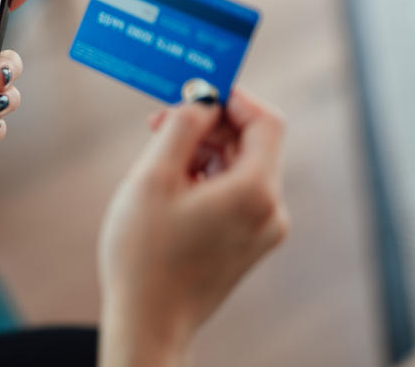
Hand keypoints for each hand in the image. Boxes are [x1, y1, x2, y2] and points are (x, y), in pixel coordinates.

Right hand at [98, 89, 288, 366]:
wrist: (148, 323)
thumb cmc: (144, 254)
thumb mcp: (153, 176)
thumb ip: (181, 127)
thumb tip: (201, 100)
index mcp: (255, 191)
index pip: (266, 121)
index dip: (233, 98)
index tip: (195, 90)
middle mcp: (270, 211)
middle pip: (251, 143)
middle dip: (208, 125)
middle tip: (160, 122)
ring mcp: (262, 231)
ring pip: (240, 167)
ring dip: (203, 151)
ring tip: (158, 160)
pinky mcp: (247, 245)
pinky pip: (235, 193)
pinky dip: (207, 178)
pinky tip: (170, 188)